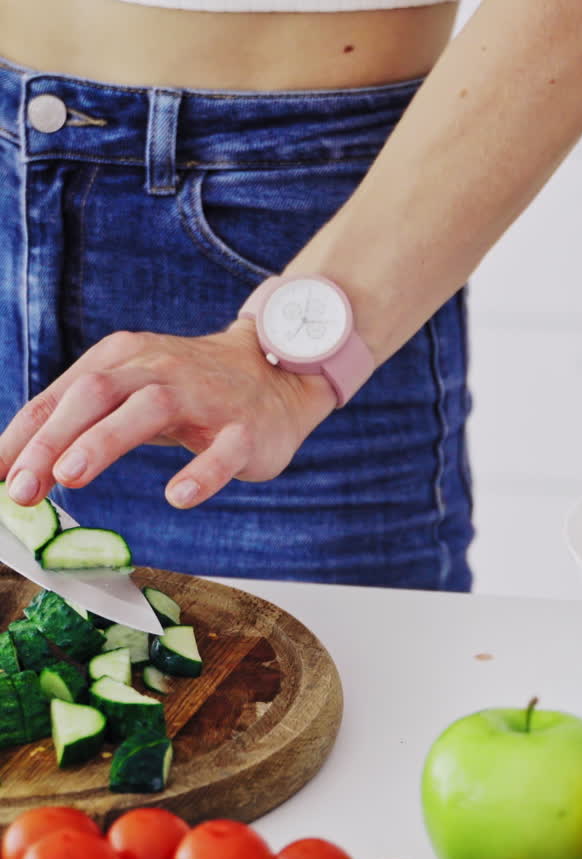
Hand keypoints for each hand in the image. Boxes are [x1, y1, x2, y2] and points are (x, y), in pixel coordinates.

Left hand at [0, 316, 337, 508]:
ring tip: (70, 477)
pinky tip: (178, 497)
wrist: (277, 373)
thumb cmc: (189, 391)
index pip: (61, 397)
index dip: (22, 438)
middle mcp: (158, 370)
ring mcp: (204, 397)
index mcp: (121, 360)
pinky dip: (201, 474)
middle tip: (21, 488)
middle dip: (51, 441)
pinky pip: (223, 451)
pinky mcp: (245, 429)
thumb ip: (79, 423)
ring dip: (104, 441)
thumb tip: (14, 469)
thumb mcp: (129, 394)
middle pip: (94, 394)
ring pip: (149, 410)